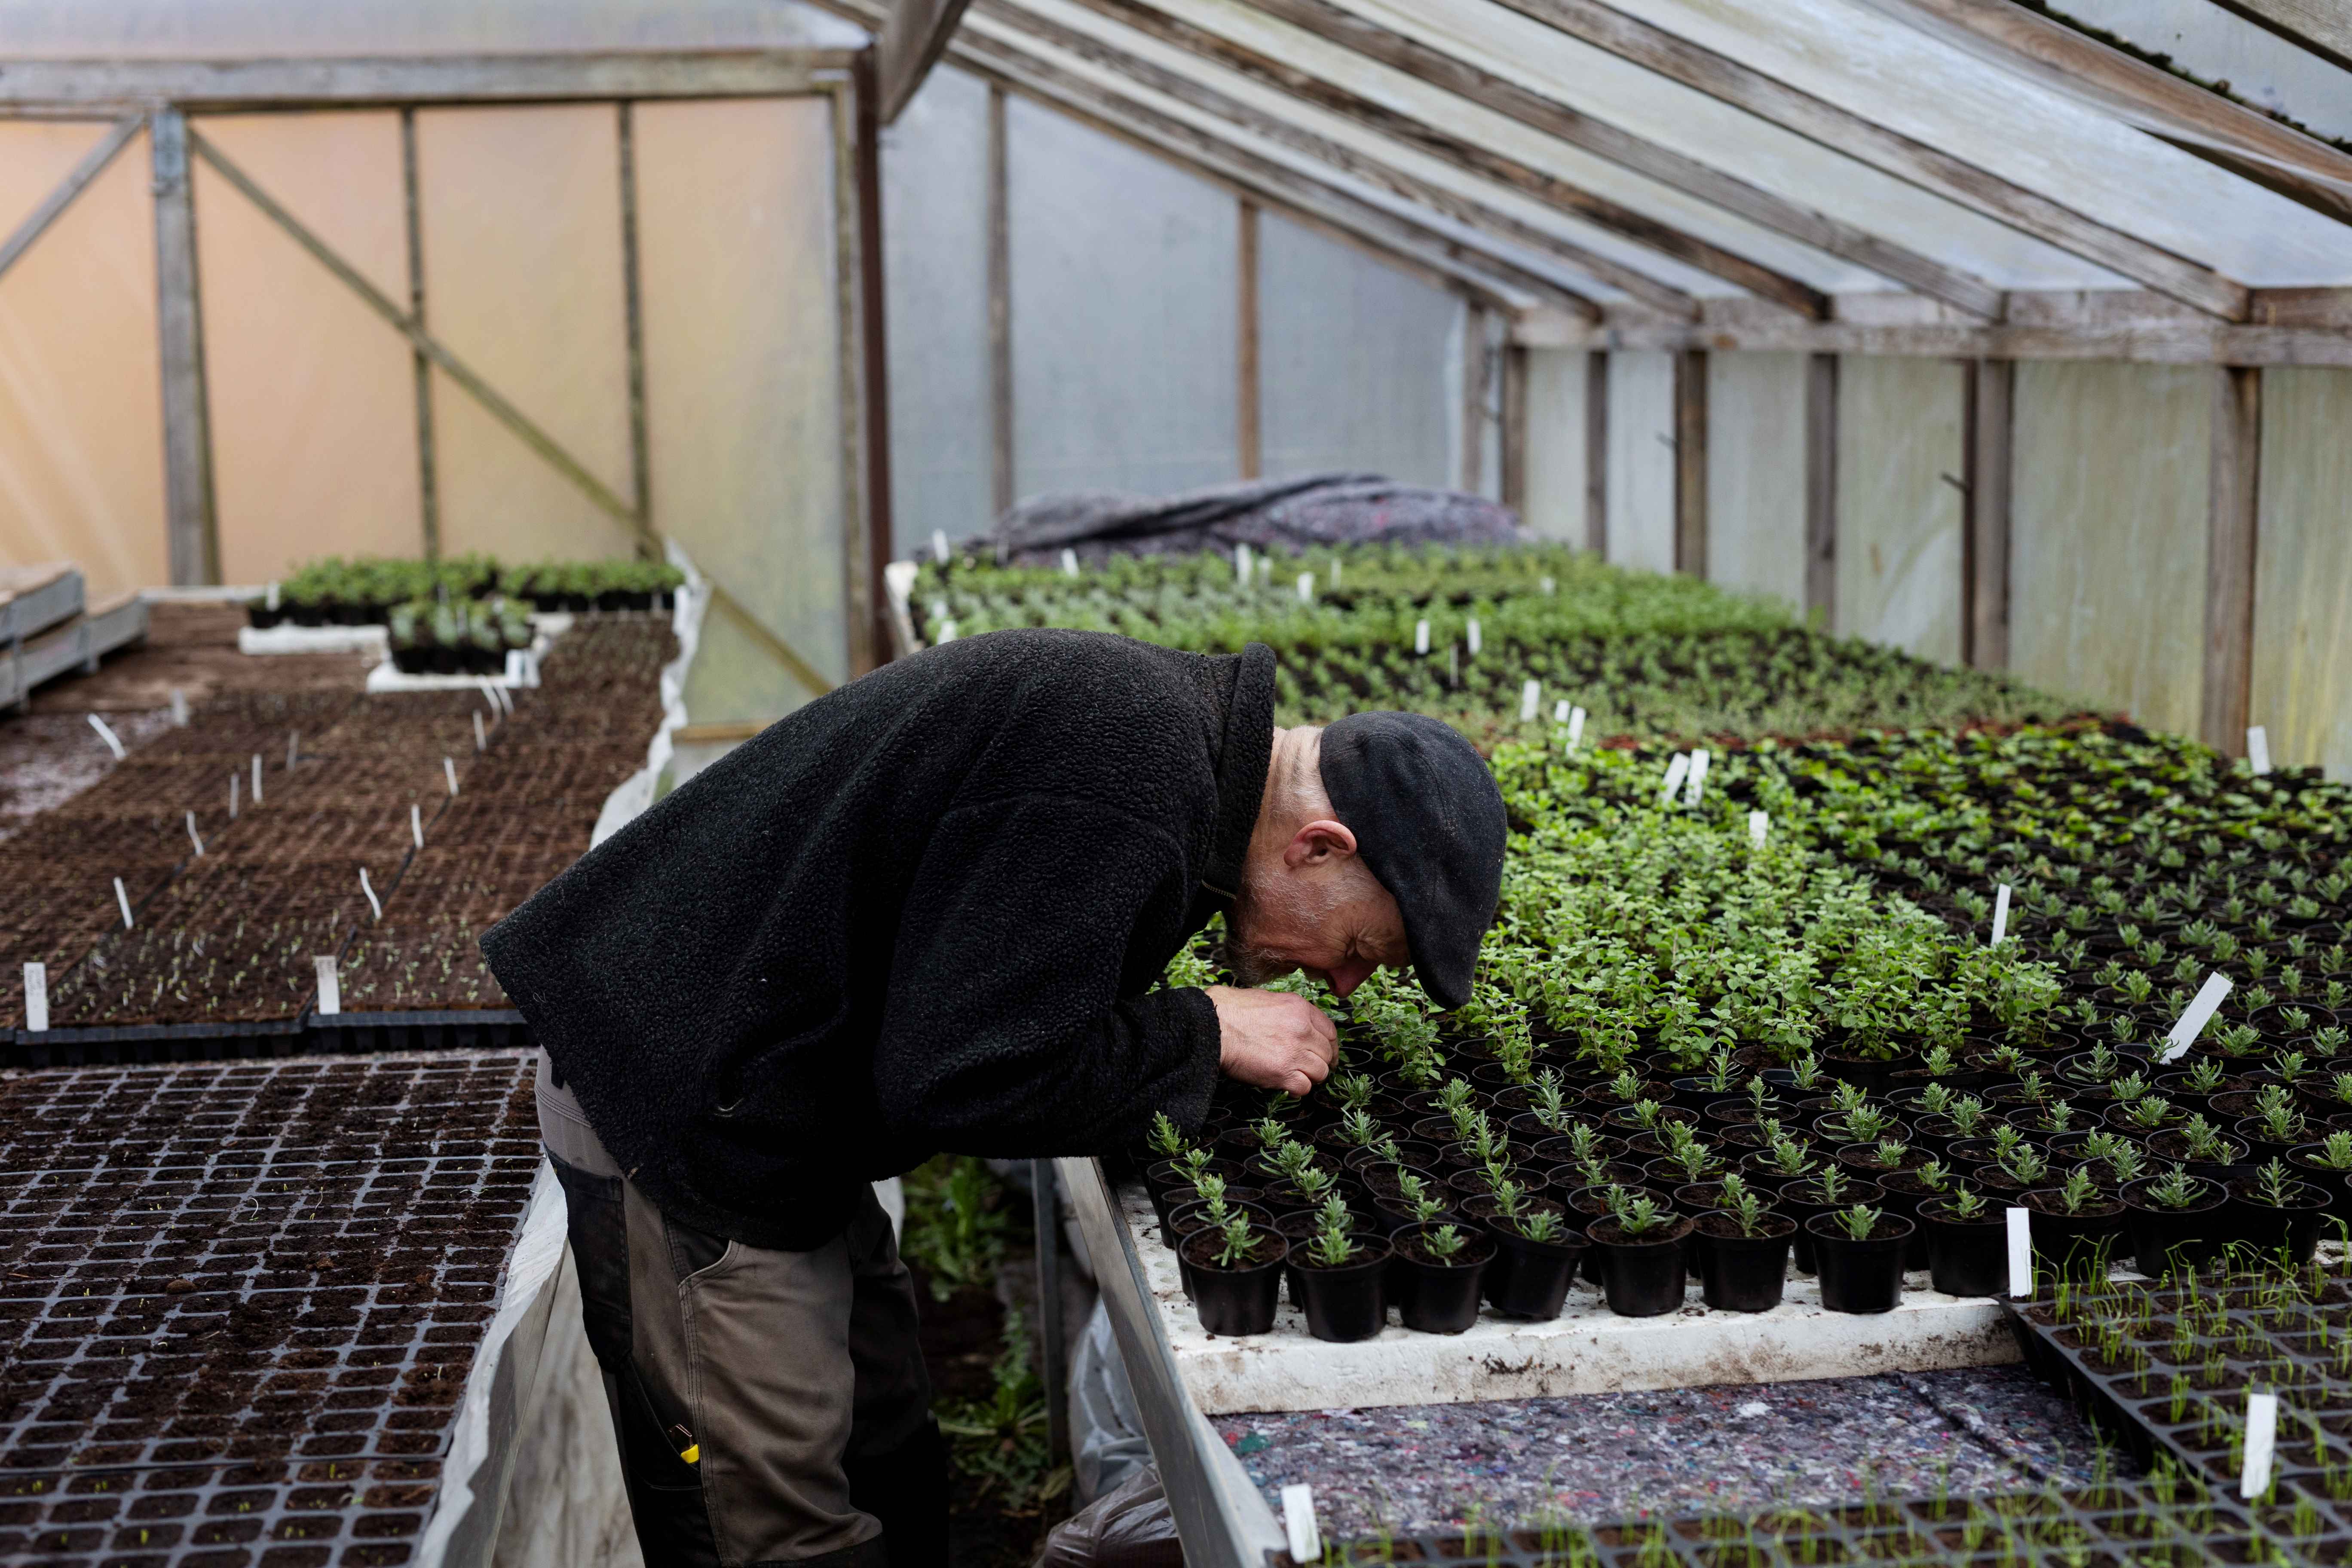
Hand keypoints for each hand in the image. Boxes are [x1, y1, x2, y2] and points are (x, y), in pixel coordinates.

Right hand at [1206, 985, 1336, 1095]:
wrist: (1212, 1025)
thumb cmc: (1229, 1010)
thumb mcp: (1266, 1000)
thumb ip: (1287, 1013)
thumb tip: (1291, 1024)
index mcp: (1299, 1008)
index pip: (1330, 1031)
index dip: (1329, 1046)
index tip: (1326, 1054)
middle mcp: (1302, 1029)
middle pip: (1326, 1053)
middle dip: (1320, 1063)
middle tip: (1309, 1069)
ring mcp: (1294, 1051)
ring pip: (1320, 1072)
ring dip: (1309, 1077)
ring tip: (1293, 1076)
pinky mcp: (1282, 1073)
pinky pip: (1304, 1088)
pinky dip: (1296, 1089)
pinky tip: (1284, 1084)